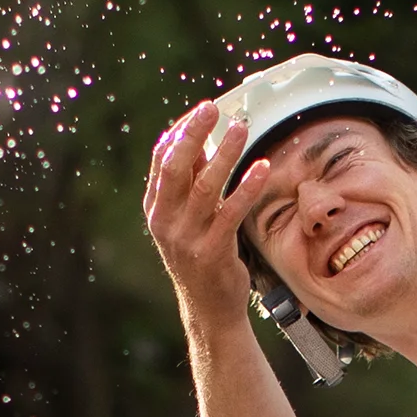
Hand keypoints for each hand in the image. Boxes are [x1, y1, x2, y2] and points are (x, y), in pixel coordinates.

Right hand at [142, 98, 278, 312]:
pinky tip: (262, 168)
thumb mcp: (187, 217)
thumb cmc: (201, 255)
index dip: (181, 131)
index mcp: (155, 208)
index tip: (203, 109)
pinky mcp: (211, 252)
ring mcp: (186, 238)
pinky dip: (247, 188)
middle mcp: (165, 222)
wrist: (209, 308)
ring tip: (241, 128)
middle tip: (212, 108)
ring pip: (204, 187)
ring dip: (224, 154)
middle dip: (193, 134)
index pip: (162, 160)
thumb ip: (191, 181)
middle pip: (176, 168)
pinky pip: (231, 212)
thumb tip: (199, 139)